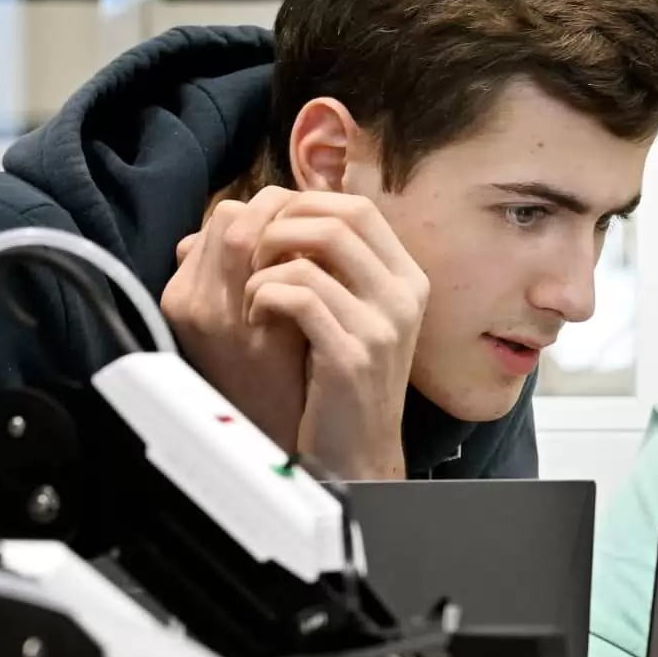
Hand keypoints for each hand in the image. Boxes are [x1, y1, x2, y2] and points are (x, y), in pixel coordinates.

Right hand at [163, 187, 308, 450]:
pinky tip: (326, 274)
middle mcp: (192, 301)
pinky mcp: (254, 336)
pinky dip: (302, 265)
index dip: (263, 210)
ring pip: (249, 235)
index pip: (222, 216)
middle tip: (315, 226)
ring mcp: (219, 318)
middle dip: (279, 212)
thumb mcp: (235, 320)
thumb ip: (232, 274)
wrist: (278, 435)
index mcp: (182, 294)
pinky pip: (277, 274)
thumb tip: (252, 223)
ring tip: (319, 249)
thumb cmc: (266, 374)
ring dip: (292, 234)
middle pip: (232, 217)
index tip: (297, 221)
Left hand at [242, 192, 430, 482]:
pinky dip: (263, 298)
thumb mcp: (351, 314)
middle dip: (280, 227)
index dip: (306, 204)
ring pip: (311, 255)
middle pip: (338, 220)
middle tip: (252, 255)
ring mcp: (382, 327)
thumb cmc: (339, 380)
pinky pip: (298, 296)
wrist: (355, 452)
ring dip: (264, 266)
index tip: (271, 228)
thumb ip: (332, 266)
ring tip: (250, 292)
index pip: (359, 209)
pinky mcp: (353, 356)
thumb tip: (269, 210)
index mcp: (407, 280)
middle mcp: (404, 298)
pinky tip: (255, 319)